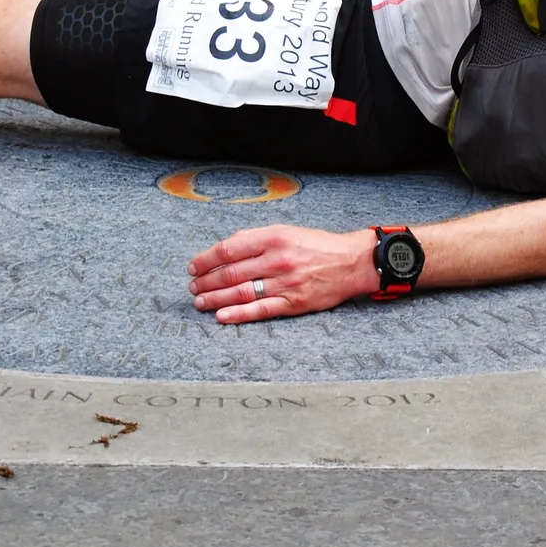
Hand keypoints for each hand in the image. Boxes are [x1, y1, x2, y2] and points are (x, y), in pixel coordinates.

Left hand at [188, 225, 376, 323]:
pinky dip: (238, 314)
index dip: (207, 259)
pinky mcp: (293, 303)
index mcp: (274, 238)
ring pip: (241, 293)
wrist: (352, 263)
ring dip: (215, 299)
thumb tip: (229, 244)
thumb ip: (257, 237)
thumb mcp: (287, 231)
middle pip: (231, 273)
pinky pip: (260, 310)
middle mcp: (278, 260)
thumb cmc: (319, 245)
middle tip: (193, 286)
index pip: (230, 249)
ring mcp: (285, 284)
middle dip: (207, 281)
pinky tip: (221, 316)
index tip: (194, 266)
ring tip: (200, 301)